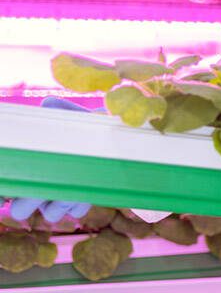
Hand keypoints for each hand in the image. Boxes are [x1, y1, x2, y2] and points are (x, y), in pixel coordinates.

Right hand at [3, 97, 97, 221]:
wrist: (110, 136)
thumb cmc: (80, 125)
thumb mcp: (68, 117)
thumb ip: (57, 110)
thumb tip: (48, 103)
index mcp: (26, 170)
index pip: (5, 190)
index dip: (2, 193)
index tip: (6, 193)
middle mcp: (37, 187)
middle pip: (20, 211)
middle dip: (30, 201)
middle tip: (44, 185)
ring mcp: (57, 199)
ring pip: (50, 215)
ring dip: (61, 199)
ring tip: (73, 181)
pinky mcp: (79, 204)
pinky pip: (75, 212)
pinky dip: (81, 200)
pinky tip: (87, 185)